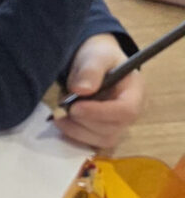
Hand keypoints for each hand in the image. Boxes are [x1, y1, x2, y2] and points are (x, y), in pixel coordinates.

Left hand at [55, 33, 145, 150]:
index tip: (75, 107)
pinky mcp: (102, 133)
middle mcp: (131, 112)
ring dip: (75, 130)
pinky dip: (72, 134)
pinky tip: (63, 120)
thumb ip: (90, 69)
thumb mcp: (95, 55)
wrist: (91, 64)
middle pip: (112, 129)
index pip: (127, 111)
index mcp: (136, 91)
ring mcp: (117, 125)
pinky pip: (89, 143)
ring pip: (100, 140)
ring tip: (61, 112)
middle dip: (83, 121)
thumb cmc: (98, 58)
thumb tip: (82, 90)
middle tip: (63, 106)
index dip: (100, 113)